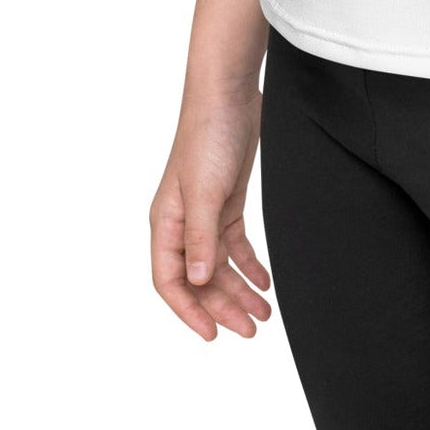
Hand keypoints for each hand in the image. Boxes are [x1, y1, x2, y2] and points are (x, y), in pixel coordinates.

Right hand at [149, 85, 272, 341]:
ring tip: (263, 313)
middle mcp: (182, 222)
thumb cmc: (208, 136)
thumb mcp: (205, 191)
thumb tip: (199, 281)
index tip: (213, 335)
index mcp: (166, 222)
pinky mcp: (227, 201)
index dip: (189, 311)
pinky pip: (235, 244)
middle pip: (200, 278)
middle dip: (223, 306)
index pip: (170, 281)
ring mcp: (205, 212)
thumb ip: (200, 238)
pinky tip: (263, 281)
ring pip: (220, 265)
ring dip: (239, 290)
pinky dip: (248, 265)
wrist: (230, 94)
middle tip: (251, 329)